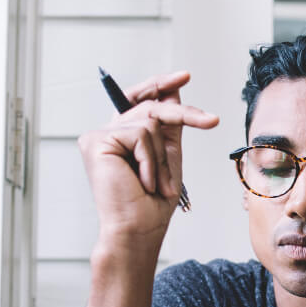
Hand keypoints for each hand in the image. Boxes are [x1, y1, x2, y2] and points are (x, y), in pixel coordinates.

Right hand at [78, 70, 218, 247]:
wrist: (139, 230)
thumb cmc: (152, 204)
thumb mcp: (168, 156)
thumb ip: (169, 125)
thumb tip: (174, 90)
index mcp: (122, 137)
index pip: (139, 99)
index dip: (160, 84)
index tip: (185, 76)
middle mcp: (107, 133)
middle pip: (150, 106)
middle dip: (183, 114)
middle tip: (211, 121)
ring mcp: (98, 136)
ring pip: (148, 121)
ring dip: (161, 157)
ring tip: (154, 183)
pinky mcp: (95, 141)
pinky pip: (140, 134)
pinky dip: (150, 161)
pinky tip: (142, 182)